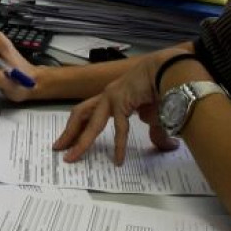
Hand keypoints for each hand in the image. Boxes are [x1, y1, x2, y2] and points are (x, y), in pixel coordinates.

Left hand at [52, 55, 179, 164]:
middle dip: (68, 132)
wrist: (171, 70)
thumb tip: (166, 145)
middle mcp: (107, 96)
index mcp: (111, 97)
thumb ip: (155, 132)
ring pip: (91, 122)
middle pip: (80, 114)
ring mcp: (112, 97)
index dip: (77, 127)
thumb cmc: (163, 88)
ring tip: (72, 157)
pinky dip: (119, 145)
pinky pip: (120, 128)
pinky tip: (118, 160)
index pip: (87, 113)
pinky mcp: (122, 100)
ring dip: (81, 141)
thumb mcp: (155, 115)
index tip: (68, 141)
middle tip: (58, 148)